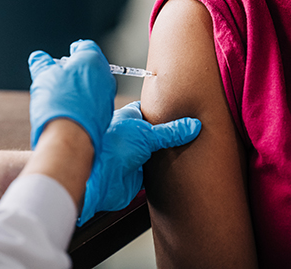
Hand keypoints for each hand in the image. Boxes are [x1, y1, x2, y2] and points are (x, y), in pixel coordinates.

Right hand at [28, 39, 115, 149]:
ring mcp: (108, 95)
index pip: (86, 46)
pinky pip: (96, 102)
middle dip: (79, 68)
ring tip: (65, 93)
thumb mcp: (43, 76)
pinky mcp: (107, 113)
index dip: (76, 49)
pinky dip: (86, 102)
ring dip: (83, 86)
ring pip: (96, 85)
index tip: (70, 53)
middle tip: (63, 74)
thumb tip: (38, 57)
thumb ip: (41, 63)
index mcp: (91, 59)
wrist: (69, 135)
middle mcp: (104, 75)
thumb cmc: (57, 101)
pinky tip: (73, 108)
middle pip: (92, 66)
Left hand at [78, 101, 200, 224]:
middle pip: (155, 134)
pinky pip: (155, 174)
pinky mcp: (136, 176)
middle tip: (189, 132)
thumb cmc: (110, 148)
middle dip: (169, 135)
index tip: (181, 109)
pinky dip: (164, 174)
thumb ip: (171, 132)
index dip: (164, 110)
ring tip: (188, 151)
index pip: (149, 110)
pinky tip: (176, 171)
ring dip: (167, 156)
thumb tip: (192, 125)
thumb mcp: (146, 133)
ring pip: (156, 154)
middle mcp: (131, 136)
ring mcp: (133, 156)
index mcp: (129, 118)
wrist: (97, 180)